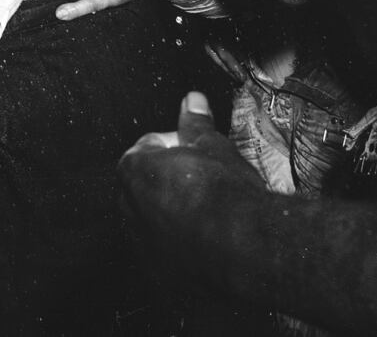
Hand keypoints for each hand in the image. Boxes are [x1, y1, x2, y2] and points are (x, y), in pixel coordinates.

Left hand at [119, 91, 267, 272]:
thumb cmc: (227, 193)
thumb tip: (192, 99)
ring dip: (171, 217)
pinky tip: (206, 245)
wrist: (248, 247)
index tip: (196, 154)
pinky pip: (163, 257)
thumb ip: (195, 123)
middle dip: (168, 182)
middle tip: (202, 184)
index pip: (147, 148)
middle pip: (144, 187)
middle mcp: (128, 209)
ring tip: (207, 215)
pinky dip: (178, 250)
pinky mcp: (159, 278)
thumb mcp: (213, 146)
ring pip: (151, 223)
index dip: (175, 147)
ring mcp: (142, 246)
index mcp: (134, 170)